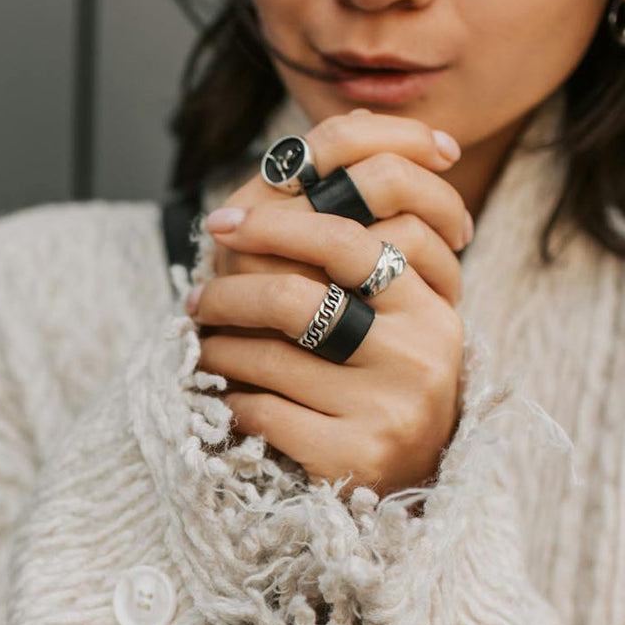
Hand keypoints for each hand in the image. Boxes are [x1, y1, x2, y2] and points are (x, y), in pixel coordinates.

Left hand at [188, 110, 470, 495]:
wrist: (416, 475)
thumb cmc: (387, 373)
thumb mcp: (392, 307)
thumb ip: (359, 241)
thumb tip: (314, 150)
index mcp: (430, 304)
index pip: (345, 241)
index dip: (273, 225)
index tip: (221, 224)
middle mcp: (419, 354)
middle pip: (293, 298)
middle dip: (227, 293)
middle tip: (195, 296)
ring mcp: (389, 409)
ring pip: (265, 358)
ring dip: (216, 347)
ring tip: (204, 343)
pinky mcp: (353, 457)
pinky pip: (261, 412)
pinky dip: (227, 399)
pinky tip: (223, 394)